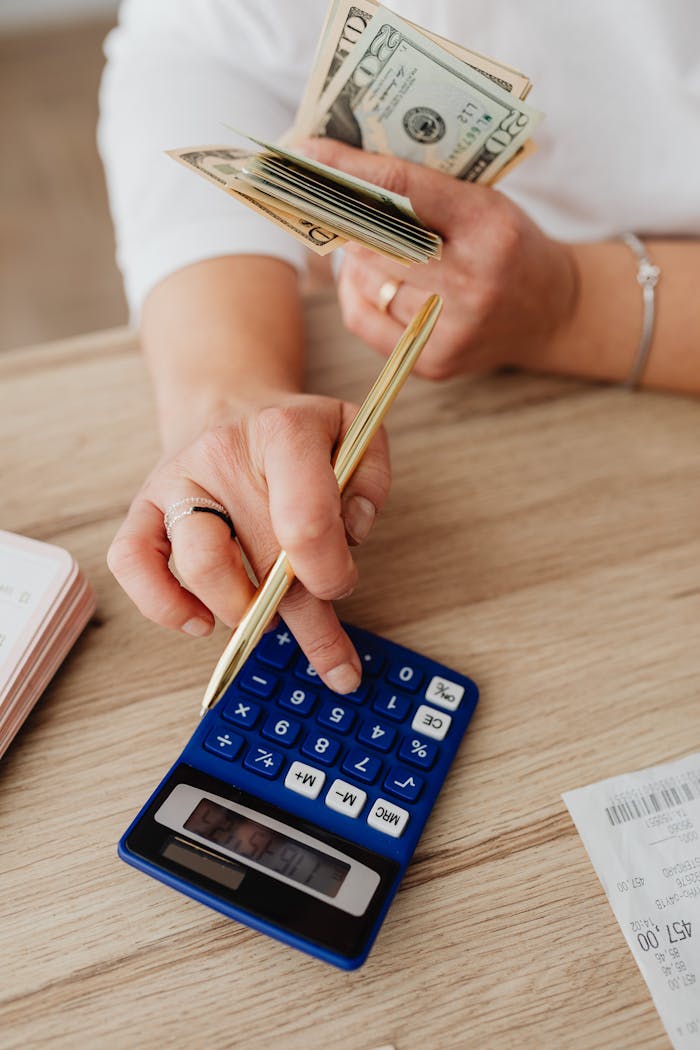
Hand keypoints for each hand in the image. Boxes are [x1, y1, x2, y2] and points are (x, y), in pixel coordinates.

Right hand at [107, 393, 390, 693]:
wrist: (229, 406)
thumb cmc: (294, 435)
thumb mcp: (352, 432)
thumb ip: (370, 479)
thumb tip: (351, 533)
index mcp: (282, 433)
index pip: (306, 519)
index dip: (329, 571)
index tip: (339, 586)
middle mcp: (221, 454)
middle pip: (263, 555)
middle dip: (305, 618)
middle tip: (334, 661)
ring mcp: (176, 482)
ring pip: (200, 563)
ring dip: (240, 610)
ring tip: (265, 621)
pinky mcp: (143, 509)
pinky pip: (132, 563)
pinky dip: (164, 606)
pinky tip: (201, 622)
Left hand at [300, 139, 578, 379]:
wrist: (551, 312)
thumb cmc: (509, 244)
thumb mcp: (485, 202)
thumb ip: (426, 190)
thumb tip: (343, 174)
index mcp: (489, 225)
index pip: (404, 189)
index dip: (349, 168)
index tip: (305, 151)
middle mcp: (473, 281)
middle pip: (376, 241)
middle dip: (345, 217)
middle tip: (321, 197)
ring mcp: (453, 328)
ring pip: (367, 281)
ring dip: (353, 258)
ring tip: (361, 240)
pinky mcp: (435, 361)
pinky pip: (364, 320)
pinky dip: (355, 293)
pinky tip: (364, 278)